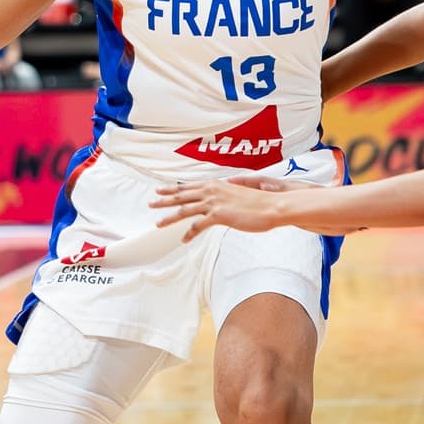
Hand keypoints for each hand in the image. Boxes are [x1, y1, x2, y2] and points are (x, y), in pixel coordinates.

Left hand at [149, 174, 296, 240]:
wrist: (273, 205)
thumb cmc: (260, 202)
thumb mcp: (239, 194)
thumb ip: (226, 195)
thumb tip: (219, 200)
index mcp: (216, 184)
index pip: (189, 186)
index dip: (174, 188)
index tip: (161, 190)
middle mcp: (212, 190)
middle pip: (182, 195)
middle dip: (164, 199)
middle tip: (151, 203)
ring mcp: (215, 202)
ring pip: (185, 209)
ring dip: (170, 217)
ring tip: (158, 223)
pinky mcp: (219, 215)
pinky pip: (198, 225)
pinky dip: (189, 233)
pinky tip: (183, 240)